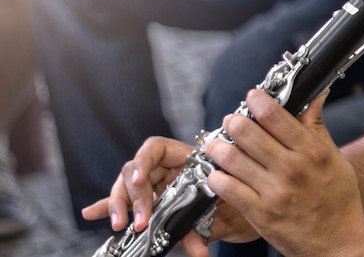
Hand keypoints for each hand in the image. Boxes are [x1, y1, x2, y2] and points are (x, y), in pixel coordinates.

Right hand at [81, 137, 258, 256]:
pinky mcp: (148, 204)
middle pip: (136, 171)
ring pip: (126, 188)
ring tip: (120, 224)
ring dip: (119, 205)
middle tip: (140, 221)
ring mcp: (155, 187)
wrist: (244, 212)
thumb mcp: (221, 211)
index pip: (155, 148)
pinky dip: (107, 207)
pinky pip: (125, 203)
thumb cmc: (234, 202)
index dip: (144, 160)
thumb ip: (205, 227)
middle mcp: (166, 171)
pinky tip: (90, 213)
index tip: (140, 181)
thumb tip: (197, 251)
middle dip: (135, 196)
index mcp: (184, 160)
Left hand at [204, 89, 363, 256]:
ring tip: (216, 145)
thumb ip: (315, 126)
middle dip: (232, 121)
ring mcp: (274, 193)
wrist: (341, 242)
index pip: (273, 114)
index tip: (252, 98)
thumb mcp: (334, 157)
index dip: (256, 100)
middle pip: (246, 132)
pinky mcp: (260, 215)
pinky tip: (218, 173)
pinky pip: (227, 189)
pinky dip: (216, 177)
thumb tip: (313, 95)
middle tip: (231, 122)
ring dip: (217, 147)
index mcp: (311, 151)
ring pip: (230, 158)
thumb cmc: (339, 199)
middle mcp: (291, 169)